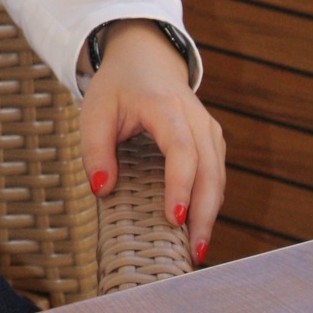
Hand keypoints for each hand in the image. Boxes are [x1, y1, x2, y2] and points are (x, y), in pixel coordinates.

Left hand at [79, 20, 225, 264]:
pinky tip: (198, 229)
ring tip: (197, 251)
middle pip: (209, 170)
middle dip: (204, 213)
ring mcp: (209, 130)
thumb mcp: (94, 110)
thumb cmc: (117, 87)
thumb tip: (101, 190)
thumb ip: (95, 149)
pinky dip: (211, 203)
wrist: (145, 59)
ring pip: (218, 176)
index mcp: (165, 107)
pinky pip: (217, 175)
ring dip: (211, 214)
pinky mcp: (212, 142)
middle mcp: (195, 119)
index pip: (181, 150)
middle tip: (194, 253)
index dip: (181, 185)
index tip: (175, 218)